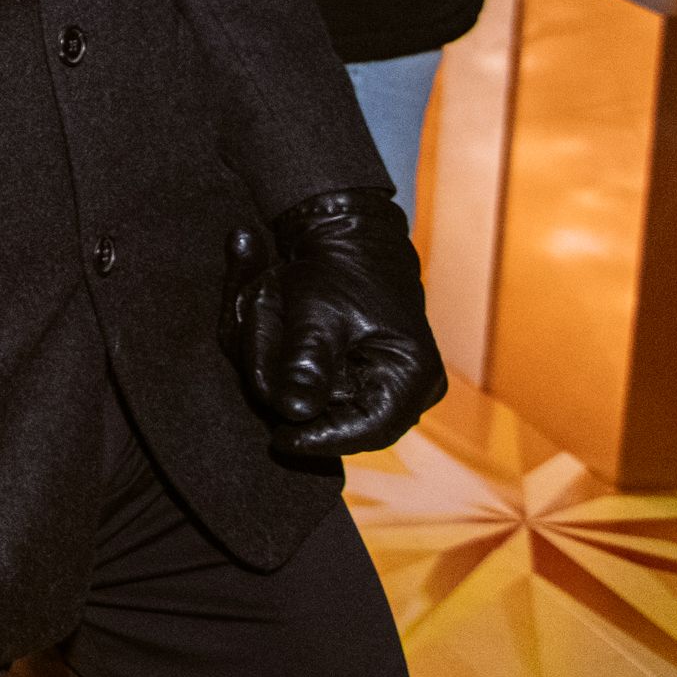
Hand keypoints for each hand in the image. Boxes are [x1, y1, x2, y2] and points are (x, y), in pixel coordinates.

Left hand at [221, 190, 446, 465]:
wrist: (348, 237)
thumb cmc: (337, 270)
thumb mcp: (316, 312)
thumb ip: (305, 362)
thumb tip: (294, 412)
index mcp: (413, 375)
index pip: (368, 430)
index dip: (320, 439)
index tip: (279, 439)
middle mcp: (412, 390)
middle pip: (348, 422)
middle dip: (303, 407)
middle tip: (263, 383)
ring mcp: (393, 385)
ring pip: (335, 409)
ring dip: (298, 388)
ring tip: (271, 338)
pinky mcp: (371, 377)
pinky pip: (332, 393)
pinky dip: (303, 377)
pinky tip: (283, 341)